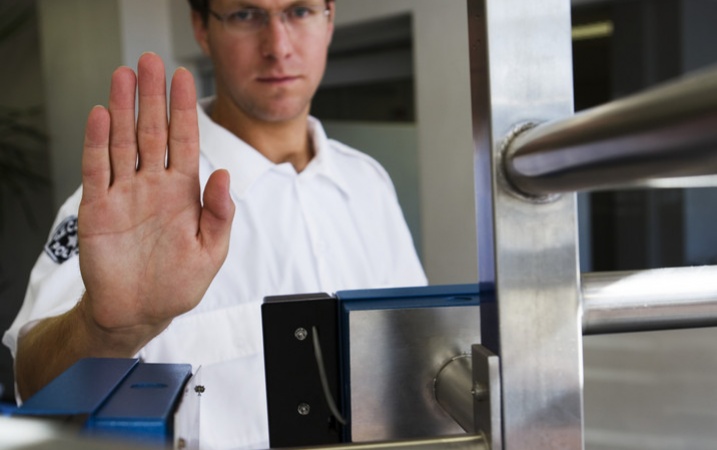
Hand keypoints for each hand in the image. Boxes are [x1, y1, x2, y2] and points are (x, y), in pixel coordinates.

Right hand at [78, 53, 233, 347]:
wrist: (137, 312)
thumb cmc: (177, 284)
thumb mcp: (211, 253)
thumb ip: (219, 215)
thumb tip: (223, 175)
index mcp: (183, 193)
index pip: (185, 141)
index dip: (184, 109)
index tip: (185, 77)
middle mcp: (153, 186)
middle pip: (153, 131)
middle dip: (153, 96)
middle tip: (151, 61)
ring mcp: (124, 194)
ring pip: (124, 142)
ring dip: (124, 109)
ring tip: (124, 75)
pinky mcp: (98, 208)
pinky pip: (97, 169)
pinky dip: (97, 142)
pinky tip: (102, 115)